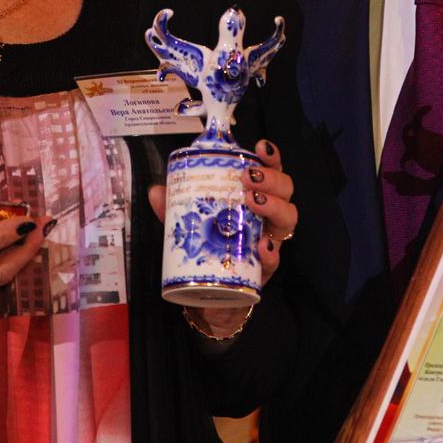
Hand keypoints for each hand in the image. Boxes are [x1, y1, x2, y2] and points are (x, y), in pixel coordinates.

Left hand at [149, 138, 296, 338]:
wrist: (211, 296)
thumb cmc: (208, 249)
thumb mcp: (189, 224)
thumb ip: (174, 208)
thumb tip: (155, 191)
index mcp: (254, 198)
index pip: (271, 171)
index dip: (271, 157)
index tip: (259, 147)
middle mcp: (268, 217)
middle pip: (285, 190)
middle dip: (270, 179)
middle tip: (247, 178)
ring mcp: (270, 242)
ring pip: (287, 219)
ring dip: (274, 206)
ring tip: (252, 202)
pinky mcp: (265, 270)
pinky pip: (275, 259)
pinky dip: (270, 252)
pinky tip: (261, 247)